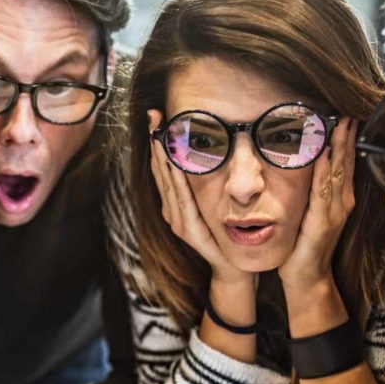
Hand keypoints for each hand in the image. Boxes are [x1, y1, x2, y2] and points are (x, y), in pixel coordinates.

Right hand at [147, 119, 250, 284]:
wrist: (231, 267)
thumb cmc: (224, 236)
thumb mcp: (212, 205)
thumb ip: (205, 186)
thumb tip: (207, 153)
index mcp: (175, 202)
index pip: (164, 167)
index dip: (159, 142)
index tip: (157, 118)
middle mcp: (171, 210)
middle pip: (160, 170)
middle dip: (157, 142)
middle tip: (153, 117)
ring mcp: (177, 220)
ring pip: (167, 182)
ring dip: (163, 157)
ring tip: (160, 134)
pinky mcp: (187, 229)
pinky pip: (181, 200)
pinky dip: (176, 181)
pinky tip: (175, 164)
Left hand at [277, 117, 357, 289]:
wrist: (306, 276)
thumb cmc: (305, 245)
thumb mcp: (310, 212)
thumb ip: (313, 190)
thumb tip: (307, 163)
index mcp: (340, 198)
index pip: (345, 163)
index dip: (347, 140)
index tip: (347, 117)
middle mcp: (342, 202)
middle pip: (345, 163)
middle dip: (346, 137)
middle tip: (348, 112)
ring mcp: (334, 212)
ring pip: (337, 173)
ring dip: (339, 147)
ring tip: (341, 124)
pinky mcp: (322, 222)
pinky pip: (323, 192)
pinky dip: (324, 172)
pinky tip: (325, 154)